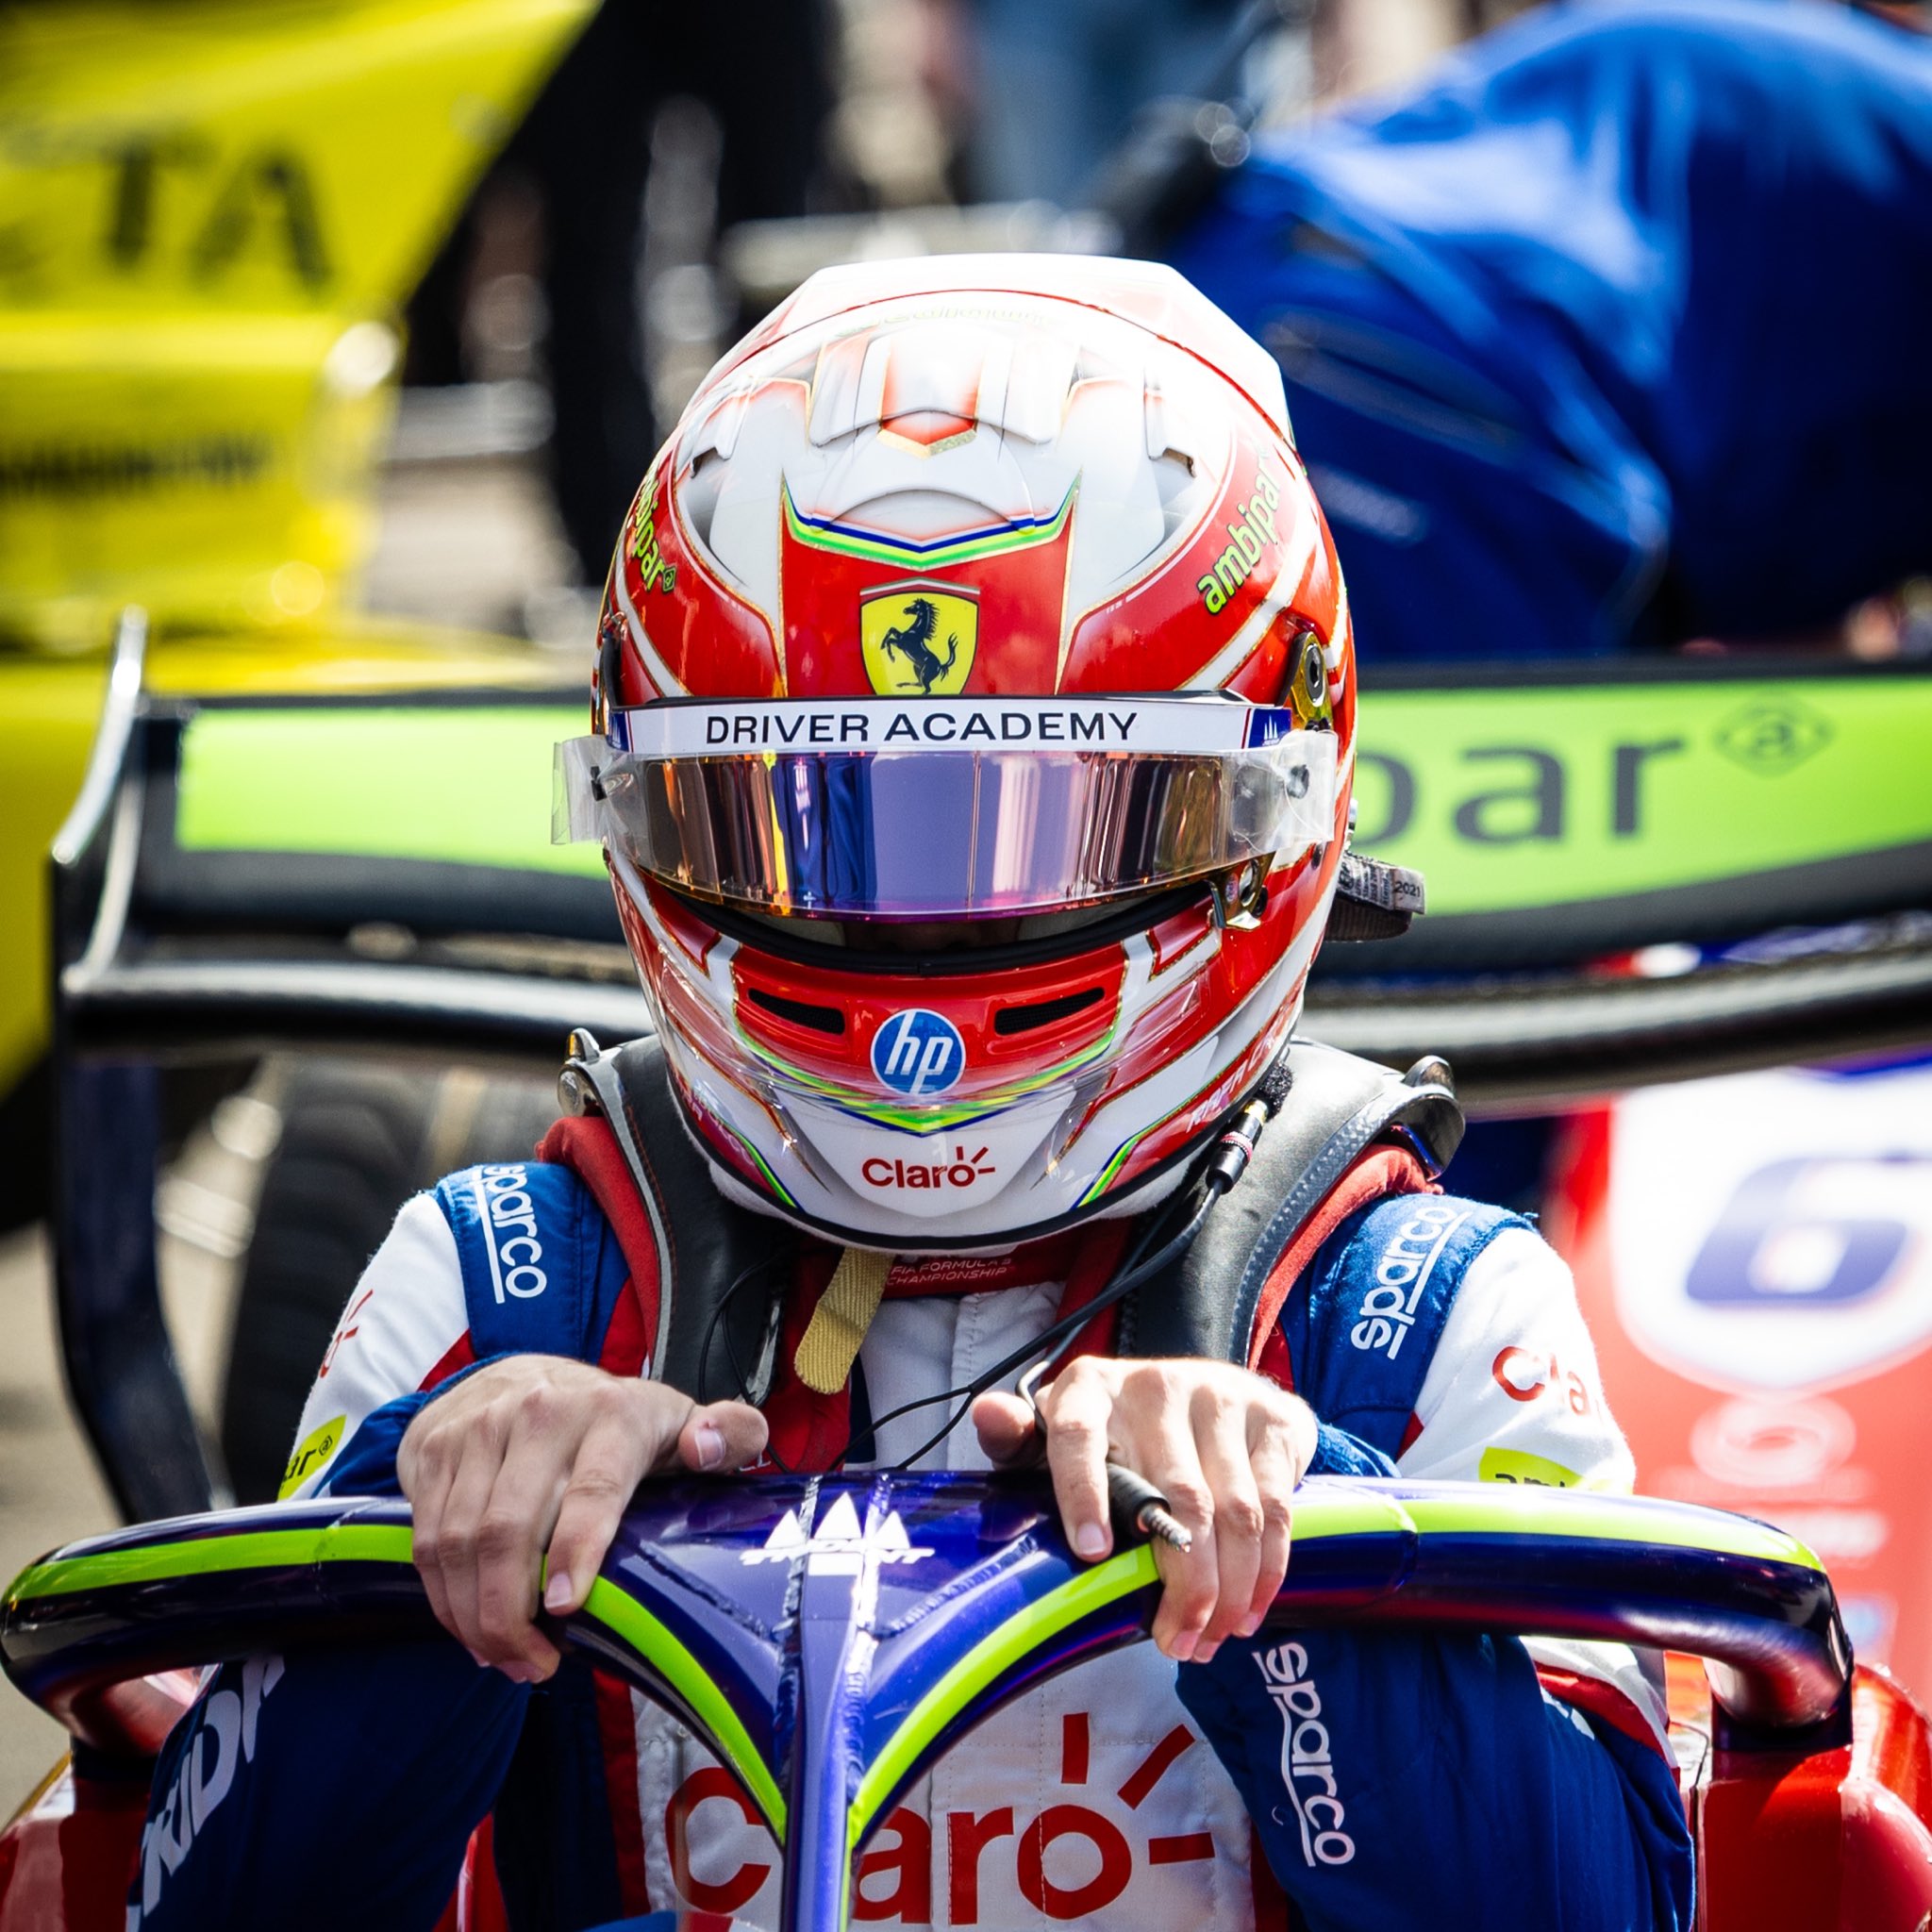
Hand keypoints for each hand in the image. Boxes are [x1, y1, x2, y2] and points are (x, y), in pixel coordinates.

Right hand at [397, 1356, 765, 1680]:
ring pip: (459, 1542)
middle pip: (508, 1529)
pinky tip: (471, 1629)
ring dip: (475, 1617)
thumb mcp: (680, 1420)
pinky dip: (444, 1598)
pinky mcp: (436, 1450)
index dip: (577, 1550)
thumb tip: (707, 1448)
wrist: (522, 1372)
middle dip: (512, 1614)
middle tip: (536, 1666)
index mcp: (613, 1412)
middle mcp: (541, 1413)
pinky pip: (427, 1540)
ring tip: (506, 1658)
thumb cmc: (614, 1419)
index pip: (592, 1487)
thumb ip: (727, 1434)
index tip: (568, 1609)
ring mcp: (480, 1430)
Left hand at [973, 1359, 1316, 1663]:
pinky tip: (1249, 1608)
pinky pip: (1277, 1507)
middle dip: (1183, 1585)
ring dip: (1228, 1589)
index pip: (1079, 1436)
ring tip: (1211, 1637)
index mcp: (1090, 1389)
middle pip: (1176, 1498)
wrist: (1204, 1389)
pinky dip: (1268, 1569)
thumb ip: (1017, 1438)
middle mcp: (1156, 1386)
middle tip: (1177, 1642)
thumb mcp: (1058, 1433)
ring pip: (1234, 1512)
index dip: (1083, 1493)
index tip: (1090, 1553)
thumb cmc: (1117, 1432)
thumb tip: (988, 1414)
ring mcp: (1221, 1397)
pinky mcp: (1273, 1419)